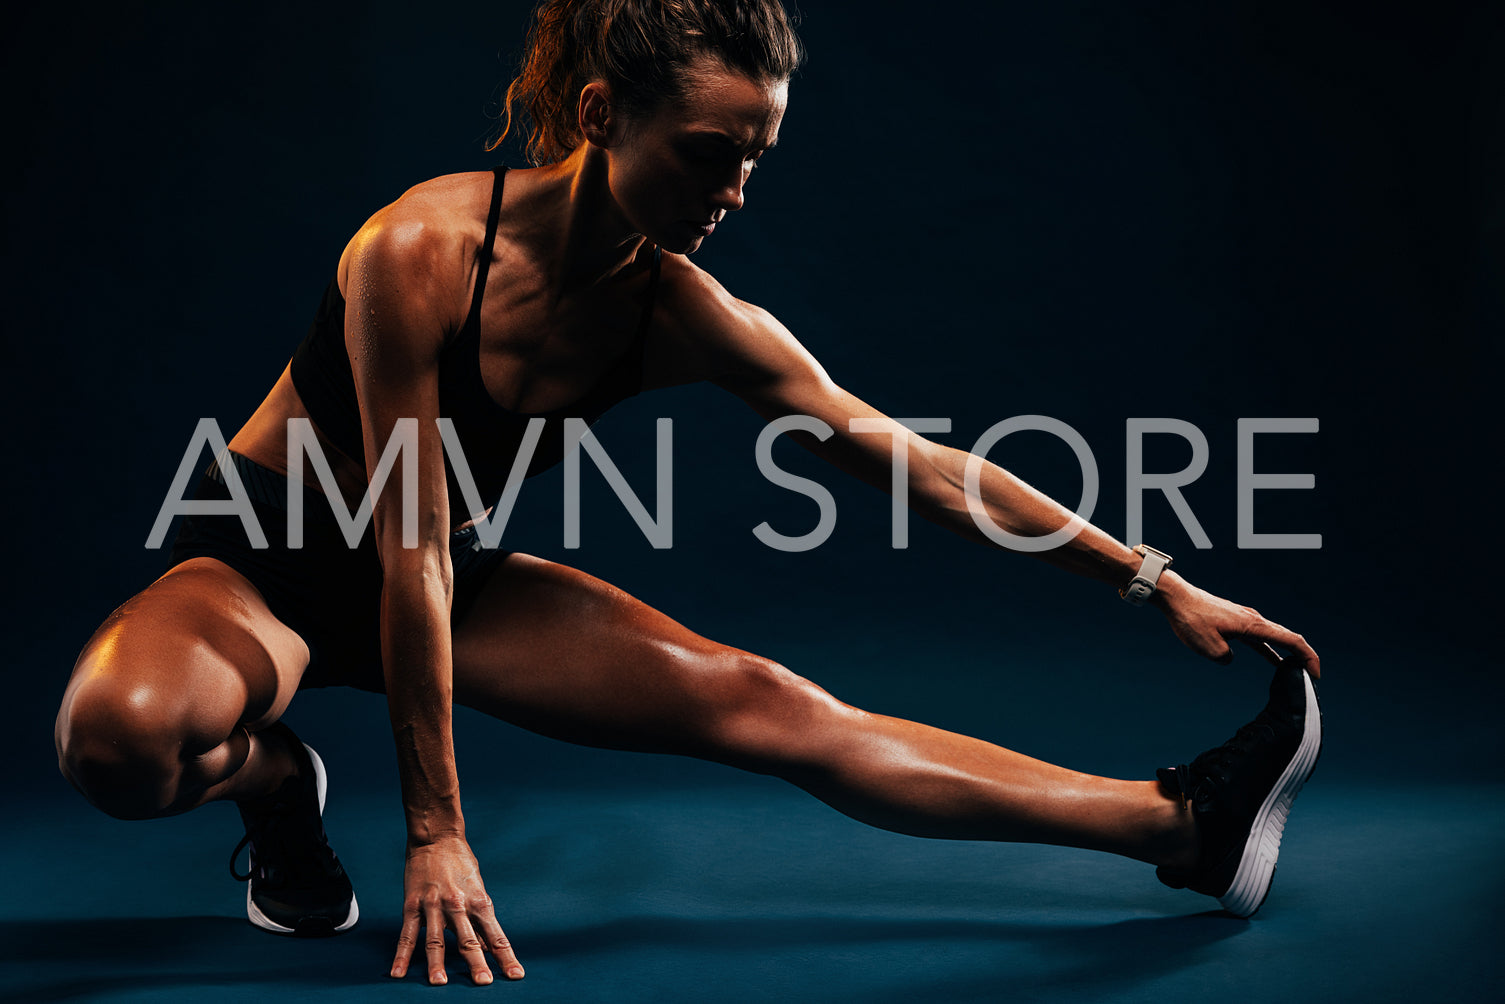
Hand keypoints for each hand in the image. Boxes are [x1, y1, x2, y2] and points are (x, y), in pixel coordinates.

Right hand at [389, 835, 523, 984]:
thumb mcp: (477, 888)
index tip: (515, 975)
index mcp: (479, 902)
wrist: (437, 837)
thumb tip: (485, 947)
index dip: (506, 957)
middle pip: (469, 940)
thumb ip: (479, 918)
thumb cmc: (461, 863)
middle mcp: (459, 905)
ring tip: (439, 983)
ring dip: (438, 963)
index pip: (496, 936)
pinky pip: (407, 934)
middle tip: (484, 983)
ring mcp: (434, 905)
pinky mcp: (413, 904)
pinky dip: (402, 955)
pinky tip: (398, 972)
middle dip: (477, 963)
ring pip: (437, 940)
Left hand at [1154, 573, 1320, 677]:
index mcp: (1254, 625)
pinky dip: (1269, 650)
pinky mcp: (1235, 622)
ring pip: (1274, 639)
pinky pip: (1259, 639)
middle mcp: (1254, 619)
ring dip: (1287, 655)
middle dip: (1303, 657)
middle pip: (1287, 638)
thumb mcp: (1210, 648)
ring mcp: (1245, 620)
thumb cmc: (1191, 619)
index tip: (1316, 673)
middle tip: (1312, 677)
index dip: (1308, 657)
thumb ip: (1226, 658)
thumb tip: (1229, 657)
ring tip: (1297, 672)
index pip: (1291, 640)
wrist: (1176, 598)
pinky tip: (1274, 661)